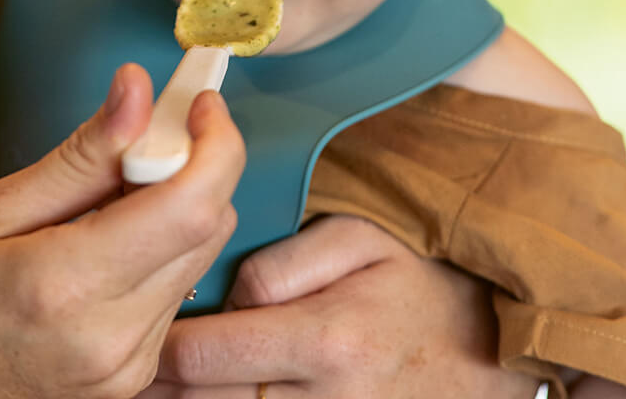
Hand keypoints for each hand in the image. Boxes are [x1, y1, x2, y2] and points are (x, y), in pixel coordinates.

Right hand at [0, 63, 244, 398]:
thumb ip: (83, 153)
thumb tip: (138, 87)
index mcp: (68, 285)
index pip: (192, 205)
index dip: (215, 142)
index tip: (201, 102)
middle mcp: (112, 338)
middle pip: (209, 226)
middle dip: (196, 164)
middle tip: (147, 135)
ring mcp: (127, 368)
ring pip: (199, 257)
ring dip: (180, 206)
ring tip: (114, 194)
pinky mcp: (133, 380)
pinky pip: (176, 291)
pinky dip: (162, 248)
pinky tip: (112, 239)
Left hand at [145, 214, 535, 397]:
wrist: (491, 348)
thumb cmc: (418, 285)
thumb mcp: (359, 242)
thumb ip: (286, 261)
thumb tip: (231, 291)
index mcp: (325, 339)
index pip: (206, 354)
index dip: (161, 345)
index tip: (142, 326)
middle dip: (162, 385)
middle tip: (134, 360)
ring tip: (166, 381)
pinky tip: (214, 392)